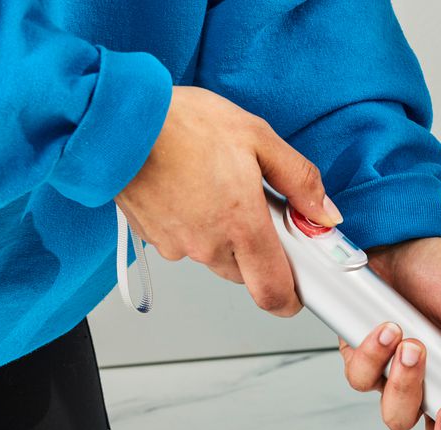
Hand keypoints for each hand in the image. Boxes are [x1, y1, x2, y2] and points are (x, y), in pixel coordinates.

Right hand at [115, 86, 339, 316]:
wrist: (115, 118)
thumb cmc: (182, 123)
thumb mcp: (256, 137)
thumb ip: (299, 180)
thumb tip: (325, 214)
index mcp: (242, 227)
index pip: (273, 293)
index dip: (290, 299)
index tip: (299, 290)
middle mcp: (208, 246)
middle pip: (246, 273)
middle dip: (257, 252)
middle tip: (254, 209)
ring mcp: (176, 245)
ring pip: (215, 258)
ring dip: (224, 236)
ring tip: (216, 189)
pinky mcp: (152, 238)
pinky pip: (185, 243)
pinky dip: (194, 226)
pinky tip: (190, 190)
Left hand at [338, 238, 440, 429]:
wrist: (395, 238)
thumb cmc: (440, 273)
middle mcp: (434, 391)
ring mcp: (397, 382)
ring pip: (398, 418)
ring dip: (408, 385)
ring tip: (416, 346)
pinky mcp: (363, 363)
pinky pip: (363, 381)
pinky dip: (374, 357)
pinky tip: (388, 330)